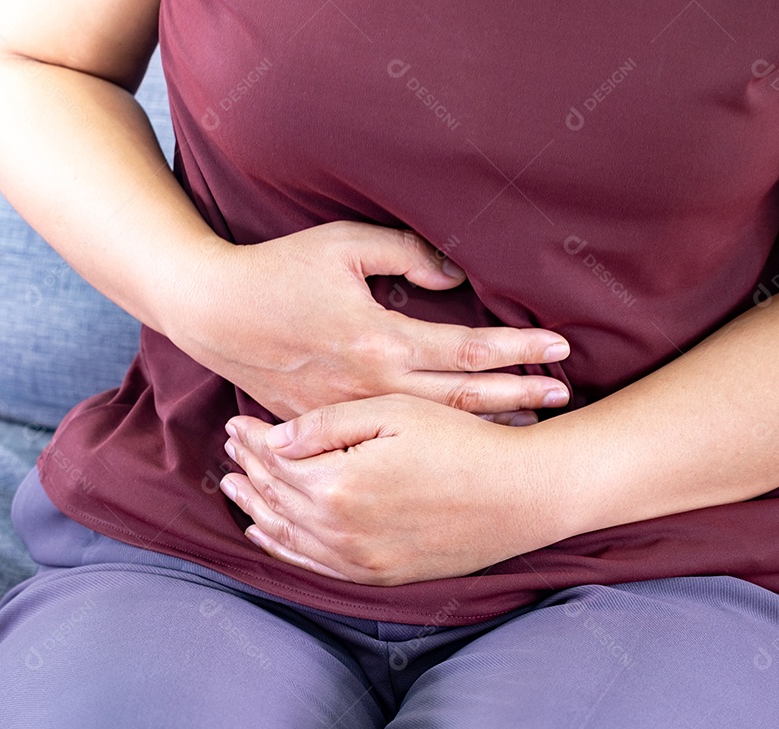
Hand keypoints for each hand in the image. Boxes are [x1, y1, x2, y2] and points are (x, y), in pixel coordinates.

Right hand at [165, 220, 570, 420]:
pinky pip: (392, 438)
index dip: (519, 348)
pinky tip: (459, 438)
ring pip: (432, 427)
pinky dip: (435, 437)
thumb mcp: (342, 245)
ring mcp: (349, 413)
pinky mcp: (328, 426)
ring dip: (485, 423)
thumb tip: (456, 276)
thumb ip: (405, 254)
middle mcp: (372, 387)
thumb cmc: (277, 272)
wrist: (213, 313)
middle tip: (565, 395)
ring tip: (529, 422)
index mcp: (380, 341)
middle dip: (520, 395)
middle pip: (463, 399)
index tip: (561, 347)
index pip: (468, 350)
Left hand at [219, 393, 573, 584]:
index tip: (235, 421)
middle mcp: (340, 530)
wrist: (521, 495)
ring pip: (287, 535)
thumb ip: (326, 426)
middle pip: (275, 497)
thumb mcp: (394, 412)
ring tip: (235, 487)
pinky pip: (314, 566)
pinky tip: (267, 534)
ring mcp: (359, 559)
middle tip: (229, 448)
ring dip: (257, 509)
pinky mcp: (378, 575)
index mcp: (338, 484)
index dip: (251, 439)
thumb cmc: (462, 442)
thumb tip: (272, 440)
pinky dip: (284, 549)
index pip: (275, 460)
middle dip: (248, 470)